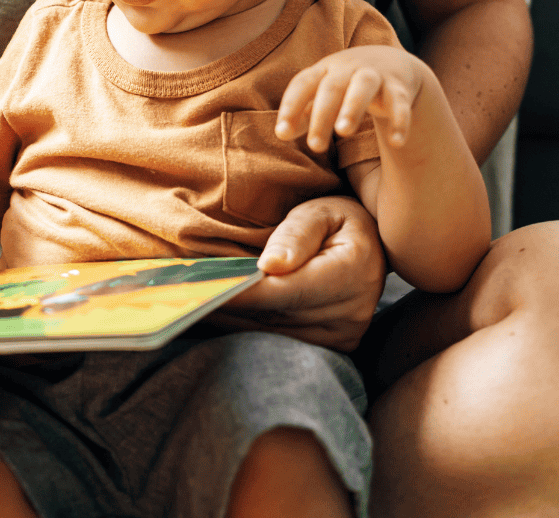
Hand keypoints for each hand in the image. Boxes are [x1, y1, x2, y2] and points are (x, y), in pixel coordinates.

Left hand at [213, 196, 384, 351]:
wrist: (372, 246)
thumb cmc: (340, 219)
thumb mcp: (321, 211)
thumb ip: (296, 234)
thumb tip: (271, 265)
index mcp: (353, 271)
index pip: (286, 289)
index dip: (244, 293)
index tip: (205, 291)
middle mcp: (352, 312)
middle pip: (277, 316)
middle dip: (230, 307)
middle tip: (185, 298)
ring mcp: (344, 336)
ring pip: (275, 334)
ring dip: (236, 322)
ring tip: (196, 306)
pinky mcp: (335, 347)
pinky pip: (283, 342)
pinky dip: (252, 329)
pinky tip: (224, 316)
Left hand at [277, 46, 427, 152]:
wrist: (390, 62)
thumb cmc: (345, 84)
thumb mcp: (322, 94)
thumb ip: (303, 113)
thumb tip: (281, 135)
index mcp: (324, 69)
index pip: (303, 84)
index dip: (291, 106)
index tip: (282, 134)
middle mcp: (347, 68)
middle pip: (332, 87)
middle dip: (322, 114)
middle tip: (315, 147)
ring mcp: (374, 74)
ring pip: (363, 86)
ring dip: (352, 107)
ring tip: (344, 132)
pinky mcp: (398, 86)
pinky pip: (399, 102)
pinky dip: (399, 121)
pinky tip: (396, 143)